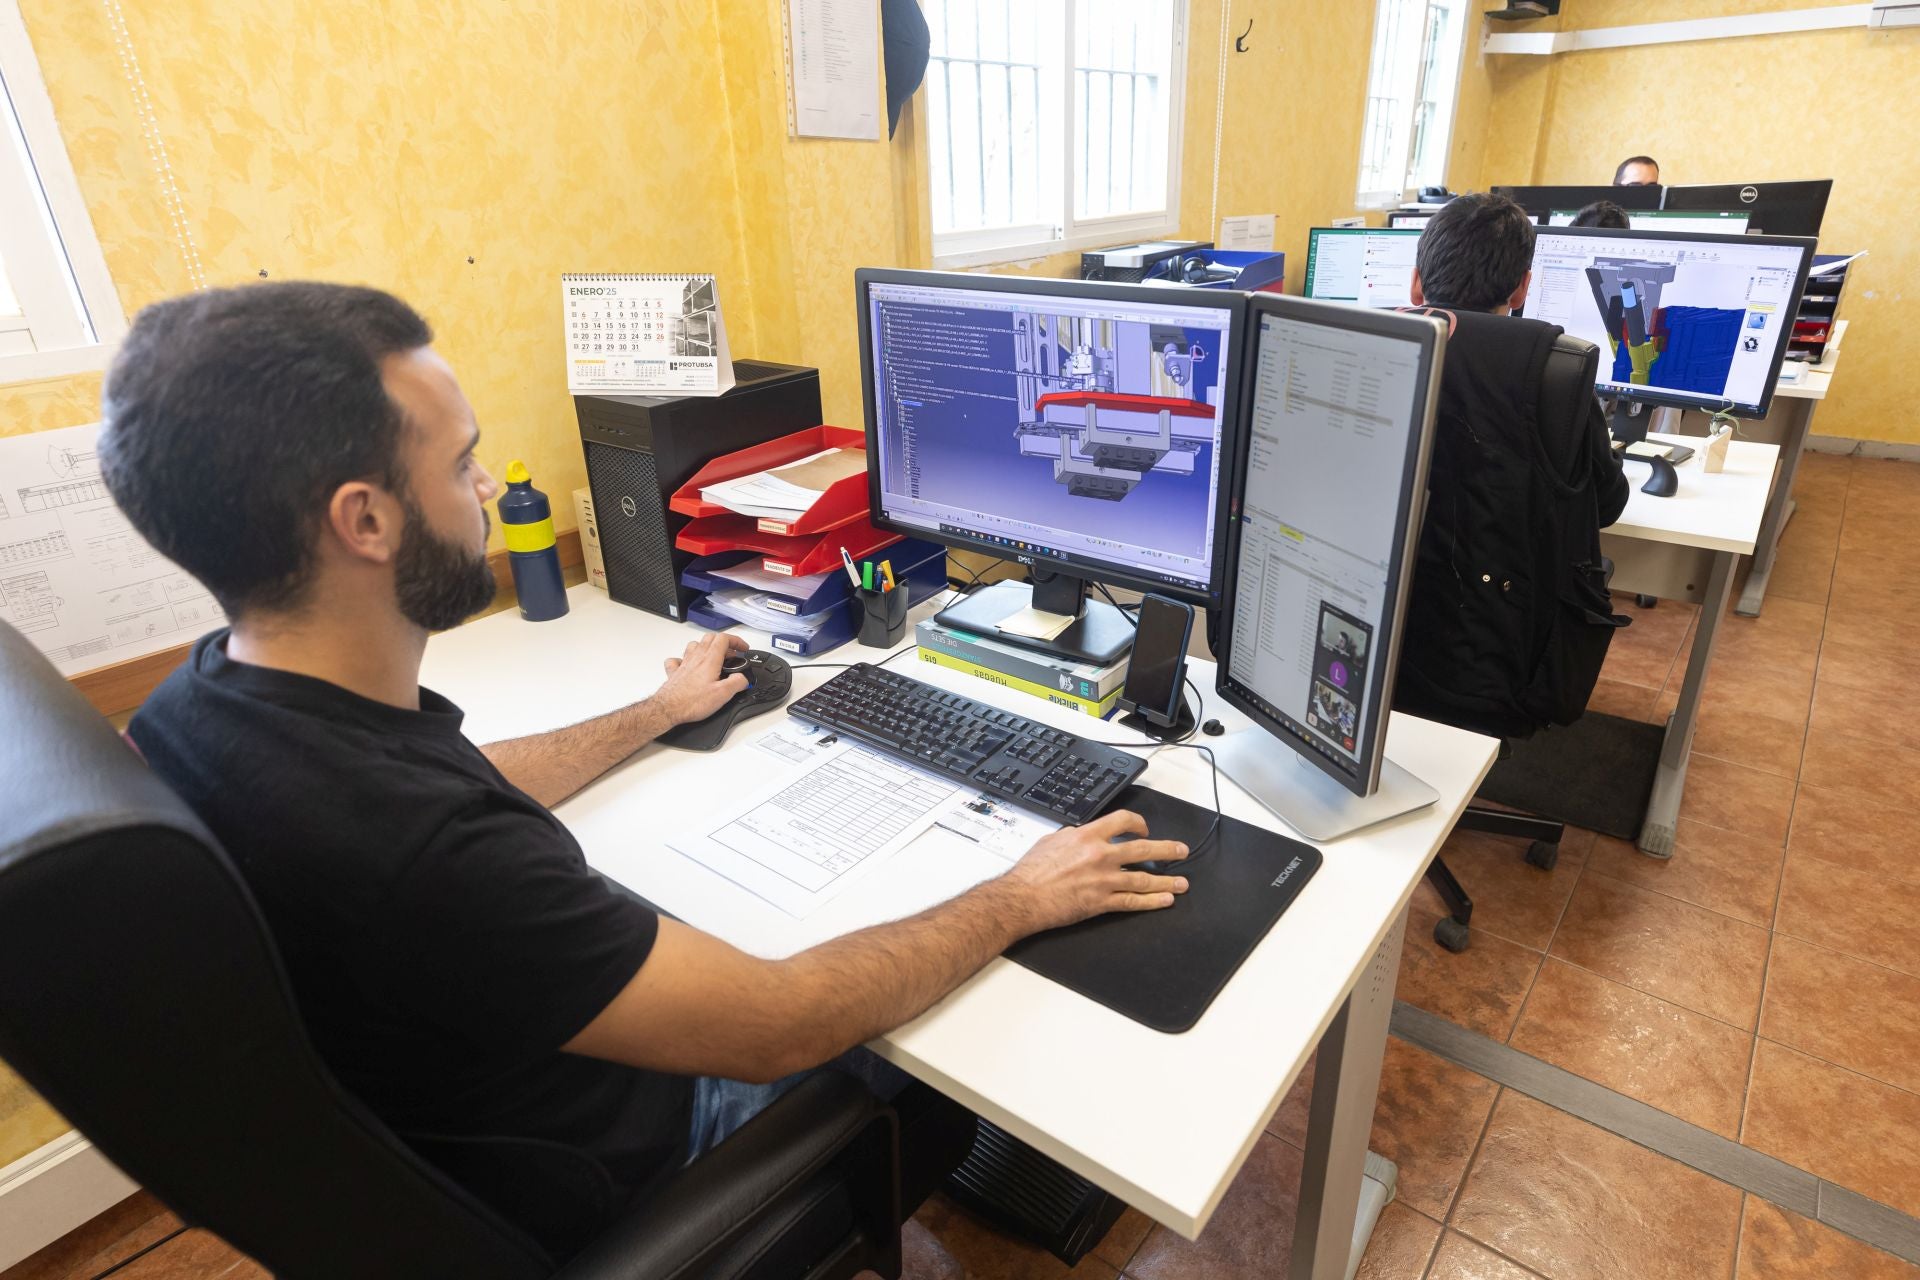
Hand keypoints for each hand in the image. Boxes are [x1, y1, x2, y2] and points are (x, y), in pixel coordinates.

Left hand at [653, 633, 749, 725]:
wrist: (668, 709)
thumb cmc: (691, 702)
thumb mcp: (723, 695)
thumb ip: (737, 683)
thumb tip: (744, 678)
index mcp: (709, 660)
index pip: (724, 639)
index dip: (736, 640)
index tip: (743, 649)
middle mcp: (696, 658)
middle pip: (710, 638)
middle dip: (724, 643)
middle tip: (732, 655)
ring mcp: (684, 664)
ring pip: (695, 645)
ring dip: (706, 647)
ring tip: (713, 657)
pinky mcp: (675, 672)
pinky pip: (678, 659)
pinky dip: (685, 659)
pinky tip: (688, 665)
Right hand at [998, 810, 1188, 933]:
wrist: (1022, 897)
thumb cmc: (1031, 871)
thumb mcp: (1051, 840)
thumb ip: (1072, 836)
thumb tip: (1082, 834)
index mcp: (1087, 836)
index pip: (1123, 821)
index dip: (1139, 823)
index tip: (1144, 829)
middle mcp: (1100, 855)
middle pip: (1143, 850)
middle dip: (1167, 850)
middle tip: (1181, 851)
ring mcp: (1103, 880)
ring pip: (1144, 879)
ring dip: (1166, 881)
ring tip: (1182, 883)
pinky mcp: (1101, 903)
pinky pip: (1132, 902)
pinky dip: (1151, 901)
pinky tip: (1165, 900)